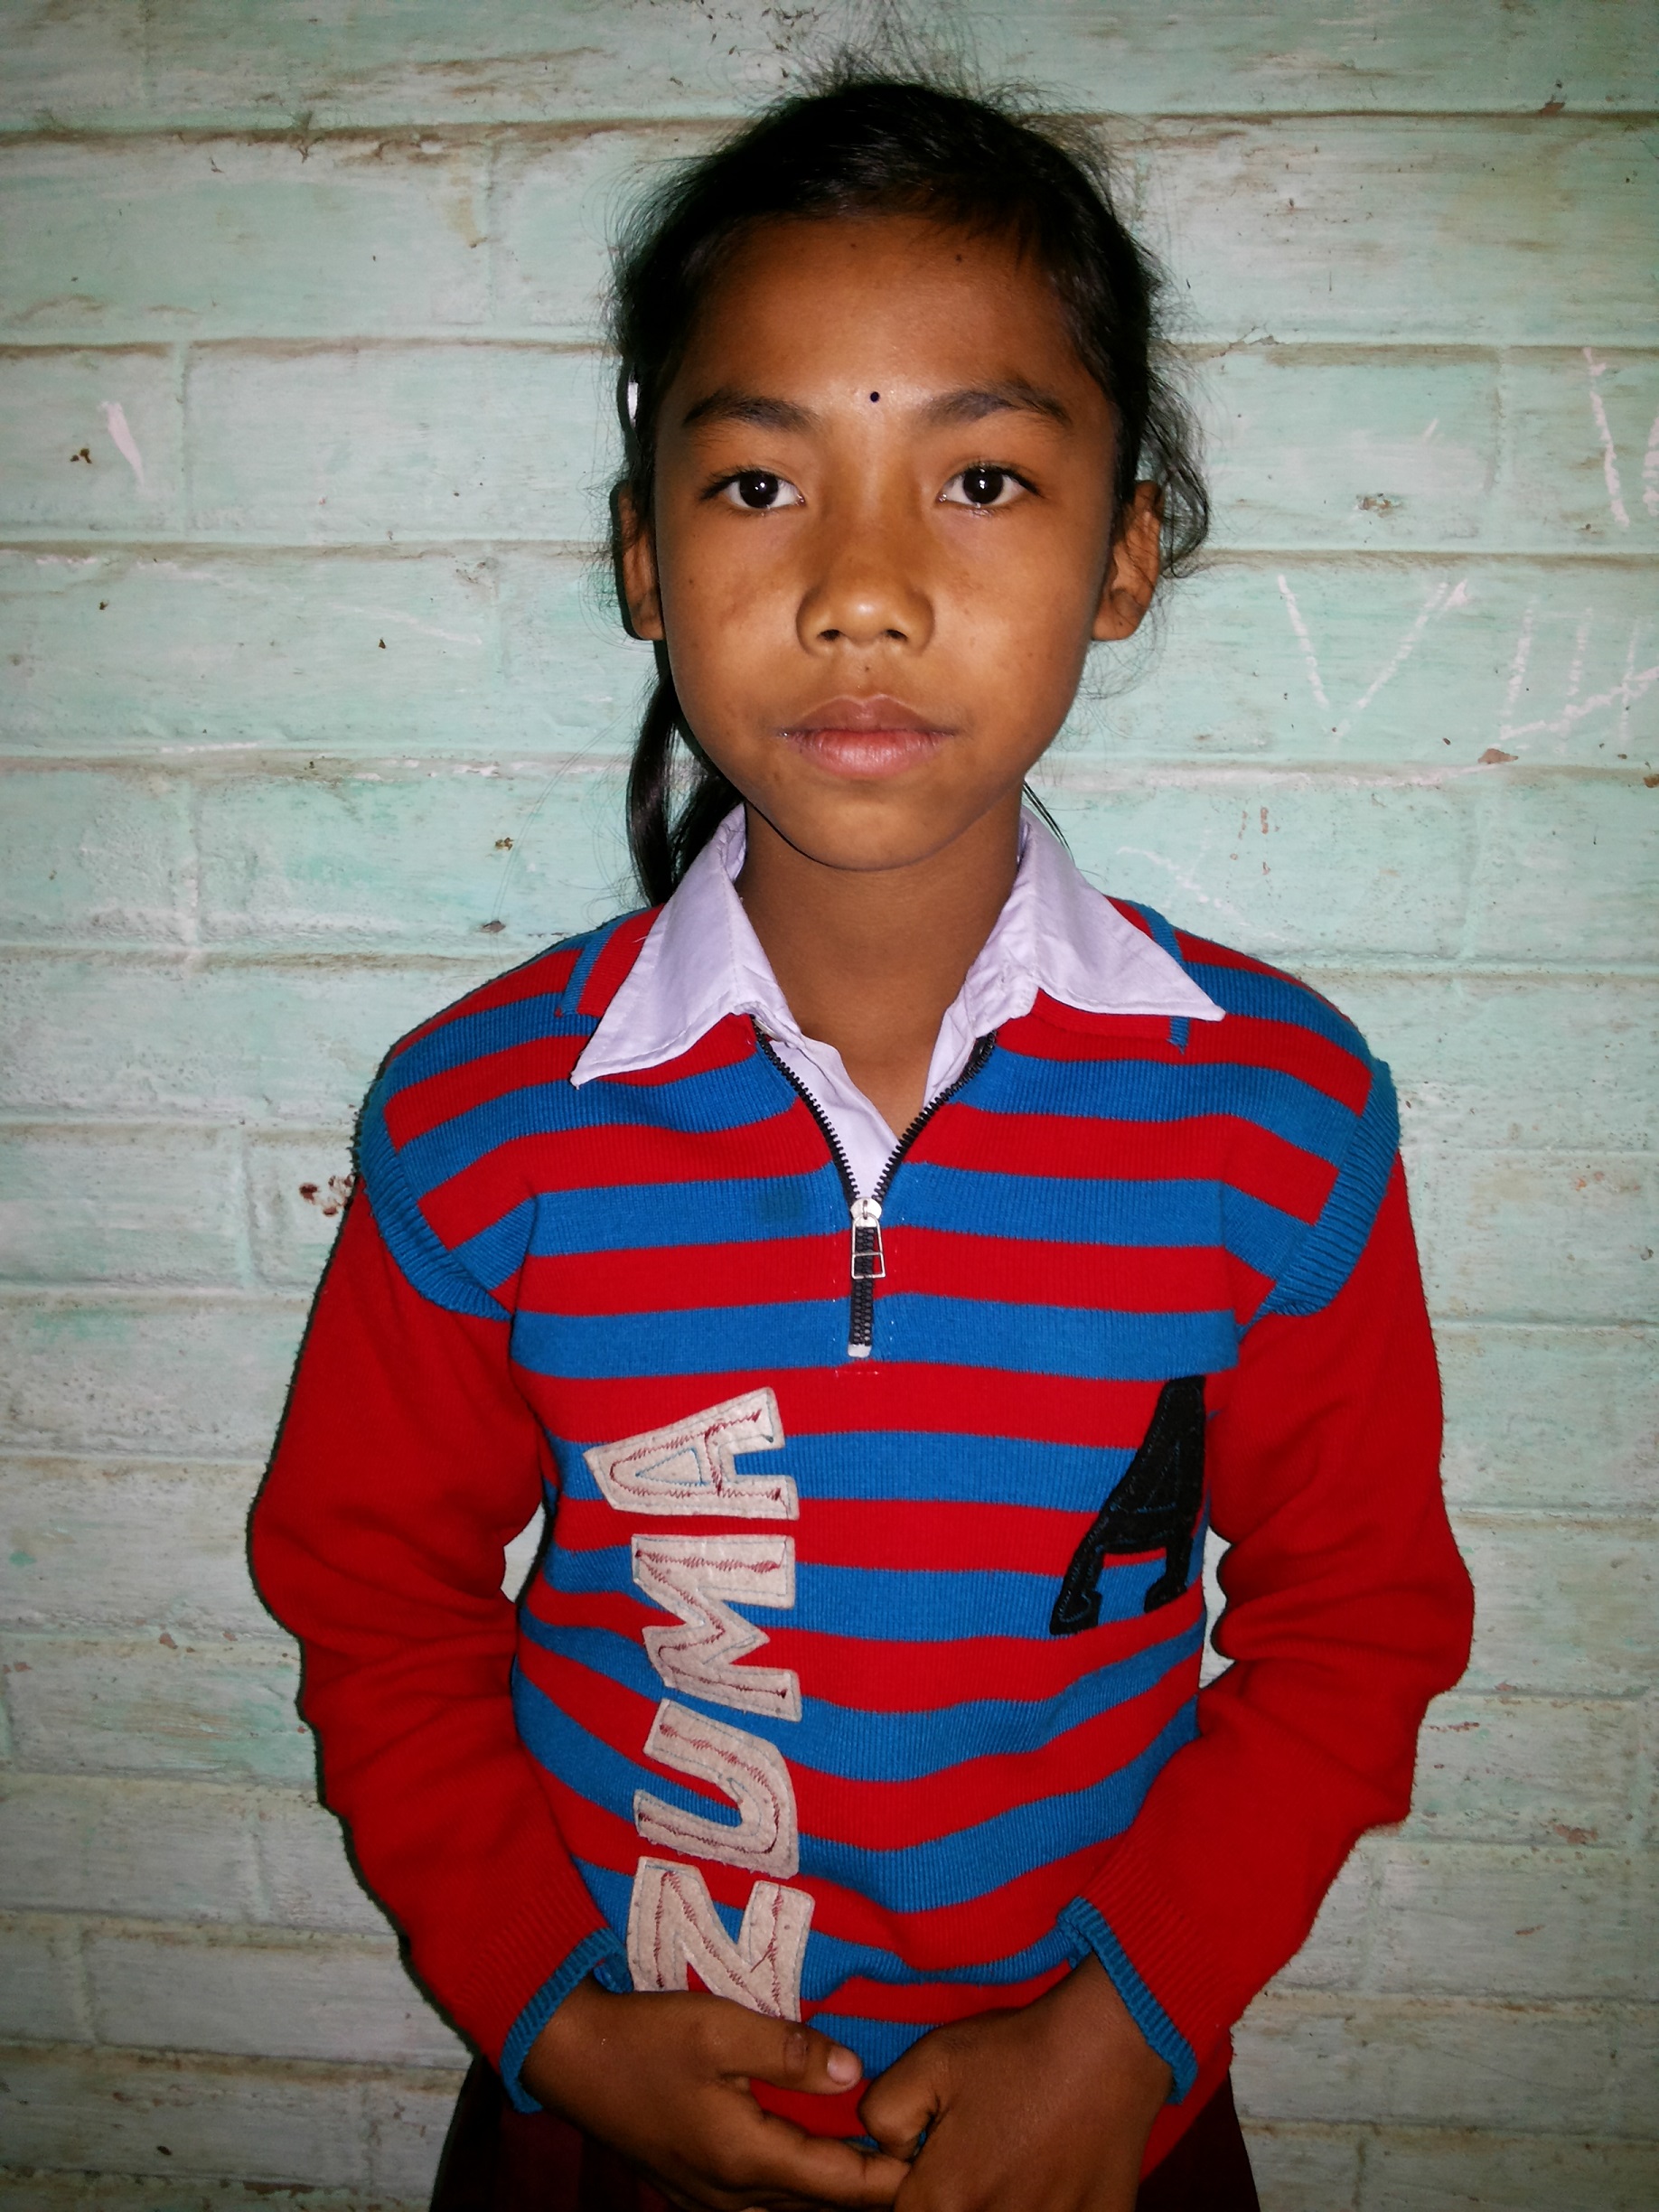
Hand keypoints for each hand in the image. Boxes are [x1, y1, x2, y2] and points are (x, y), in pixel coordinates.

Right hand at [522, 1977, 910, 2210]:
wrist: (571, 2057)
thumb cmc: (647, 2037)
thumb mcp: (722, 2027)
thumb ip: (792, 2051)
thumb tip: (856, 2072)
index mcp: (748, 2159)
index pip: (842, 2186)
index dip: (891, 2178)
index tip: (931, 2160)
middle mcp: (732, 2196)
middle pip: (821, 2208)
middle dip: (867, 2191)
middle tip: (914, 2160)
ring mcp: (708, 2200)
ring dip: (831, 2193)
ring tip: (872, 2164)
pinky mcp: (692, 2189)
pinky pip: (762, 2205)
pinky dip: (796, 2189)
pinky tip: (809, 2160)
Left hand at [857, 1957, 1171, 2211]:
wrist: (1108, 2047)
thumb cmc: (1018, 2053)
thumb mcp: (929, 2061)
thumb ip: (882, 2115)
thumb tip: (887, 2153)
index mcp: (946, 2200)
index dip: (914, 2190)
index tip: (934, 2162)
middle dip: (956, 2197)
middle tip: (979, 2156)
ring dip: (998, 2201)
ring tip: (1014, 2161)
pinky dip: (1045, 2204)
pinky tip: (1050, 2172)